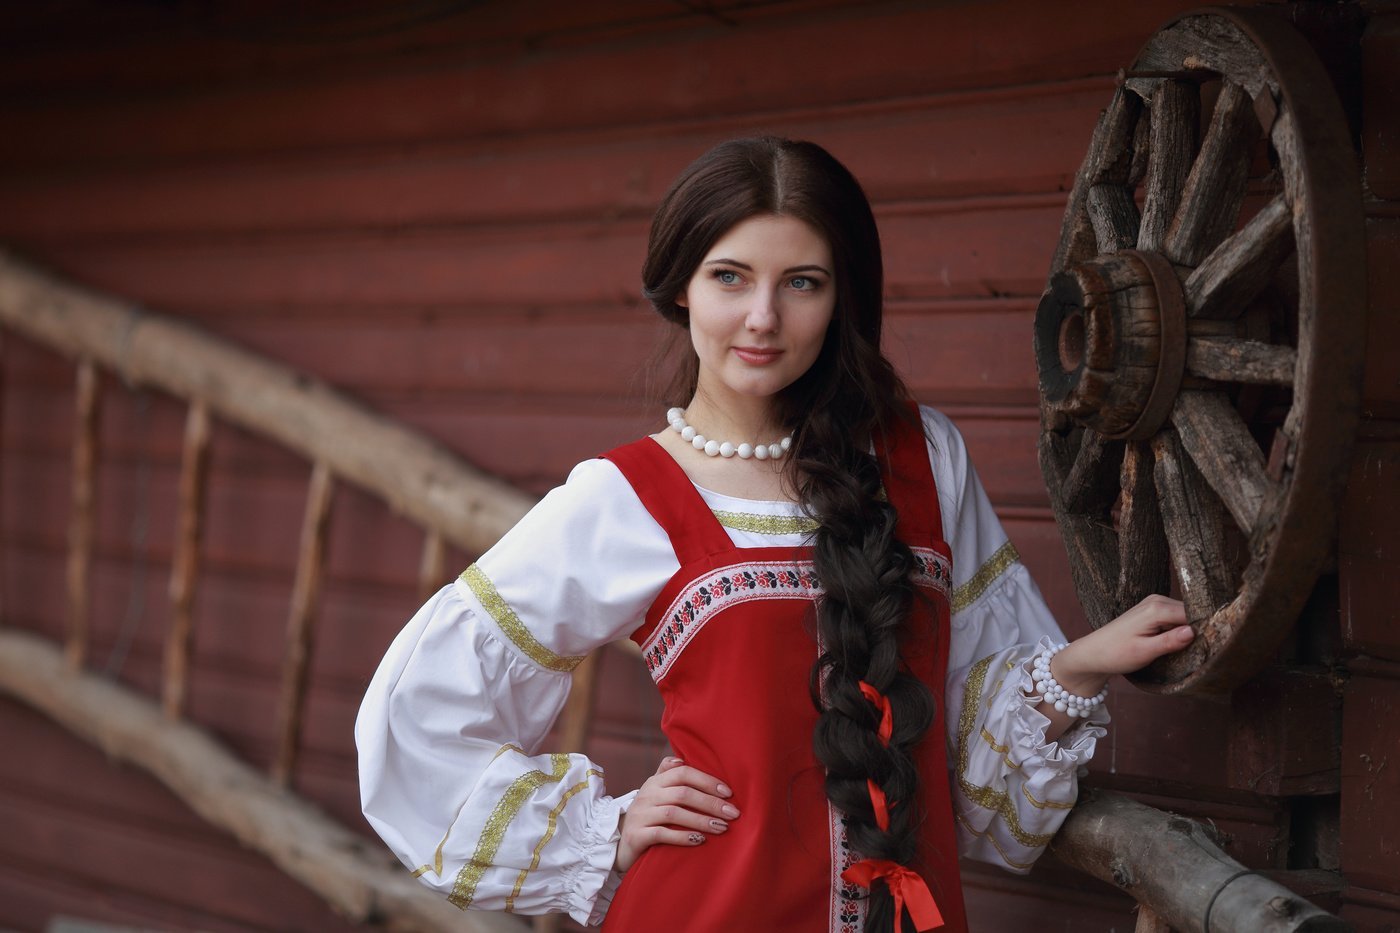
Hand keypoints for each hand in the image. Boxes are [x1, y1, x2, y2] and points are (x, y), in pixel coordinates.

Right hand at [614, 757, 738, 872]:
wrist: (620, 841)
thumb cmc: (648, 815)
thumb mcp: (655, 792)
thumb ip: (667, 774)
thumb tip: (682, 759)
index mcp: (655, 782)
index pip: (682, 773)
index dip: (707, 781)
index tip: (728, 793)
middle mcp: (647, 795)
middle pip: (682, 793)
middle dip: (711, 803)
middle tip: (733, 813)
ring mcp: (641, 815)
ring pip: (674, 813)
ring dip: (701, 820)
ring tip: (722, 827)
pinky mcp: (637, 835)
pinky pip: (662, 834)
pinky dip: (683, 837)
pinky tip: (700, 840)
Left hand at [1052, 594, 1193, 695]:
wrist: (1093, 654)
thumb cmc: (1116, 653)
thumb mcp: (1145, 652)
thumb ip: (1170, 641)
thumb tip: (1194, 632)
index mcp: (1157, 608)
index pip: (1195, 613)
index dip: (1207, 628)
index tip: (1215, 644)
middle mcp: (1157, 600)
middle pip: (1193, 613)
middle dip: (1200, 630)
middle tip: (1204, 651)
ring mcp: (1155, 604)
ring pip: (1186, 616)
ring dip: (1190, 631)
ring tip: (1191, 650)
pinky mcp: (1153, 611)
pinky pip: (1176, 618)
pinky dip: (1181, 630)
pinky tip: (1179, 644)